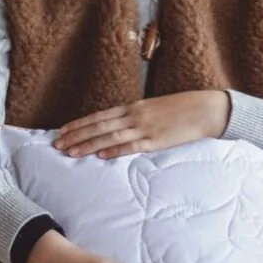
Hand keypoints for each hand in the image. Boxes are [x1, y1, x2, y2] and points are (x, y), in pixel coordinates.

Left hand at [54, 91, 231, 159]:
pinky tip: (101, 155)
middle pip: (99, 126)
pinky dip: (114, 150)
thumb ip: (136, 119)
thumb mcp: (153, 110)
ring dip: (88, 144)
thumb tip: (120, 129)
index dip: (80, 124)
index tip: (63, 131)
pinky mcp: (156, 139)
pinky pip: (131, 145)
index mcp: (133, 107)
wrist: (205, 109)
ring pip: (109, 136)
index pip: (99, 116)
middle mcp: (134, 116)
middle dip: (76, 136)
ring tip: (70, 152)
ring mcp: (145, 127)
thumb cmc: (180, 110)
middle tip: (57, 144)